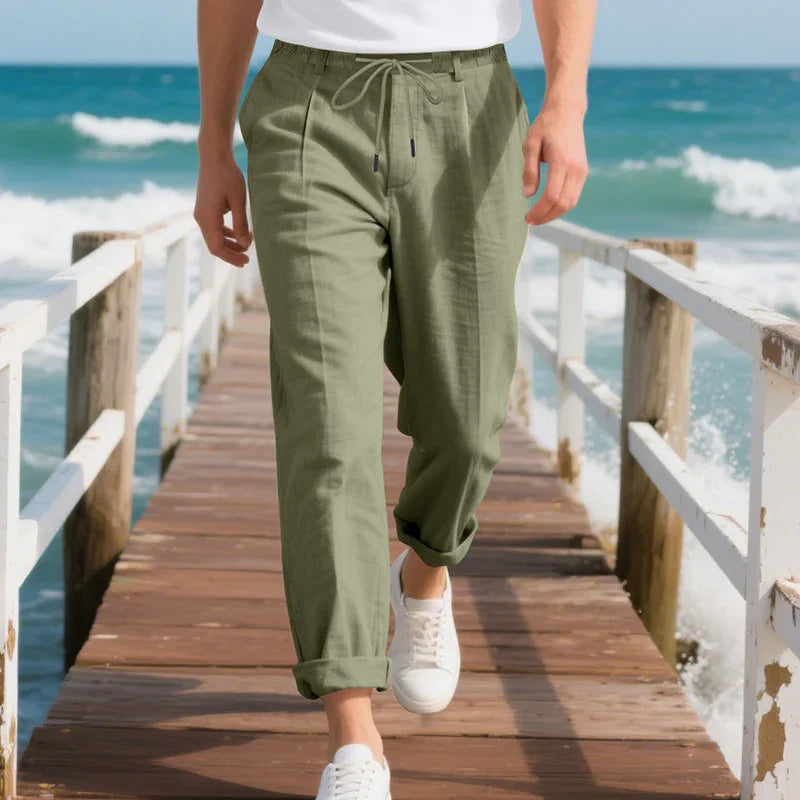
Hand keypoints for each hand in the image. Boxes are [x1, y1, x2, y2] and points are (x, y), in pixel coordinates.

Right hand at [194, 149, 252, 267]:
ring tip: (247, 244)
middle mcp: (201, 218)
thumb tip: (245, 245)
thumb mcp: (239, 201)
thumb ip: (241, 224)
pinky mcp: (205, 210)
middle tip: (248, 259)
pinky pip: (215, 228)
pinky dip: (226, 234)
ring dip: (230, 244)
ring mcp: (201, 214)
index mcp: (207, 218)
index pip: (217, 247)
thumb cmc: (228, 176)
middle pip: (215, 245)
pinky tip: (239, 234)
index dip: (232, 257)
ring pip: (215, 238)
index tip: (246, 262)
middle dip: (231, 253)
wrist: (214, 157)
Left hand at [523, 101, 588, 225]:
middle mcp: (575, 168)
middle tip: (531, 221)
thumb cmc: (546, 126)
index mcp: (561, 161)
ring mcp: (582, 171)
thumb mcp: (531, 144)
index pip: (552, 196)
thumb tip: (528, 195)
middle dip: (546, 217)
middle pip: (563, 204)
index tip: (527, 217)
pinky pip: (574, 195)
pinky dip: (561, 206)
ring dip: (554, 214)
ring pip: (571, 203)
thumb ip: (529, 170)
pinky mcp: (583, 172)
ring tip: (538, 217)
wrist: (567, 111)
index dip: (539, 211)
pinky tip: (548, 207)